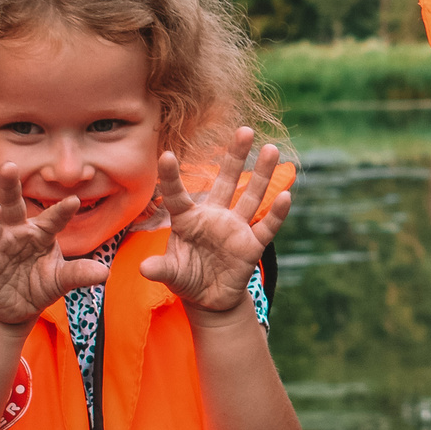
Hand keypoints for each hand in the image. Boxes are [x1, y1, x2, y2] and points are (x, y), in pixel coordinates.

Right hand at [0, 166, 108, 330]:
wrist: (17, 308)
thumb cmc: (40, 284)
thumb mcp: (62, 280)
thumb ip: (79, 273)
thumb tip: (104, 273)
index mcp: (40, 231)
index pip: (53, 218)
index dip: (63, 210)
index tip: (75, 201)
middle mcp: (16, 233)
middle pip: (11, 205)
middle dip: (9, 185)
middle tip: (9, 166)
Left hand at [140, 130, 293, 312]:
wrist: (210, 299)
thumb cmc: (186, 279)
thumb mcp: (171, 274)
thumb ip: (161, 269)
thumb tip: (145, 268)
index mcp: (187, 219)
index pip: (178, 194)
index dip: (171, 176)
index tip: (165, 154)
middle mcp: (213, 216)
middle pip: (225, 181)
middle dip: (235, 156)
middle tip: (245, 130)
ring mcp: (235, 228)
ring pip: (250, 196)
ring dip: (261, 174)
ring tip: (271, 149)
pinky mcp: (251, 245)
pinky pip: (266, 226)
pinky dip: (276, 213)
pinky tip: (286, 195)